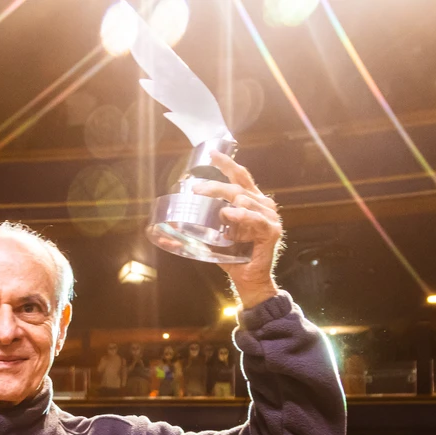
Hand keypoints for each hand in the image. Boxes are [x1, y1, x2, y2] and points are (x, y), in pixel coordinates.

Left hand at [195, 152, 281, 306]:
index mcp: (250, 202)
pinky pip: (255, 219)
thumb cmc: (232, 256)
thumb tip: (164, 230)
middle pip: (237, 187)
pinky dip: (241, 216)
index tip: (211, 154)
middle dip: (215, 186)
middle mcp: (262, 205)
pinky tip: (229, 214)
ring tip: (216, 210)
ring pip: (245, 200)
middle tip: (196, 189)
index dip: (226, 164)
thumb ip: (196, 228)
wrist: (247, 279)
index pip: (240, 176)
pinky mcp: (271, 231)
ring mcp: (269, 217)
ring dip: (227, 201)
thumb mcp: (212, 237)